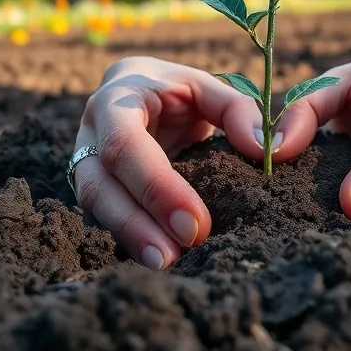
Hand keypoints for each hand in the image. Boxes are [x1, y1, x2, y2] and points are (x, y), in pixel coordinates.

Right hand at [71, 56, 264, 268]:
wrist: (140, 89)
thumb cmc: (176, 90)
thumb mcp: (207, 87)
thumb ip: (238, 111)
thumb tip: (267, 150)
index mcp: (117, 97)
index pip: (125, 145)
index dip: (156, 186)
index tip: (195, 224)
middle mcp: (91, 129)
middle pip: (99, 182)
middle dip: (136, 223)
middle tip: (175, 256)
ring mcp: (83, 158)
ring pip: (94, 203)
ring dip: (128, 236)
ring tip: (165, 263)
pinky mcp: (93, 184)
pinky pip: (104, 215)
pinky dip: (130, 237)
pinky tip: (156, 256)